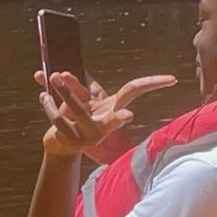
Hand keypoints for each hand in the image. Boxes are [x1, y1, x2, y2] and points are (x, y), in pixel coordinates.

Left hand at [37, 71, 175, 159]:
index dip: (153, 84)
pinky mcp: (74, 140)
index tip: (172, 79)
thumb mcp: (82, 98)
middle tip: (64, 72)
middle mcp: (104, 121)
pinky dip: (50, 107)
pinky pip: (59, 121)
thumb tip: (54, 69)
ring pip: (77, 109)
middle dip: (85, 86)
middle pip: (103, 99)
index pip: (135, 91)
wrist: (62, 147)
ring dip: (65, 92)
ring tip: (55, 75)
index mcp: (110, 107)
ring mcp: (90, 133)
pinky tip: (43, 95)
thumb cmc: (77, 119)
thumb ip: (74, 82)